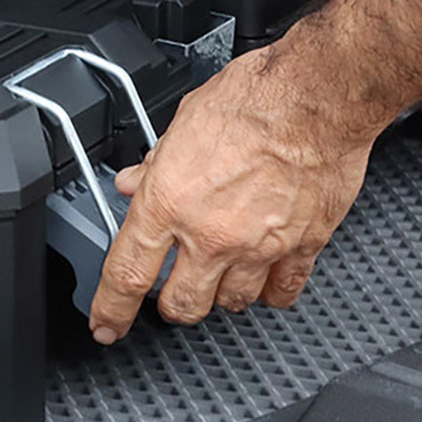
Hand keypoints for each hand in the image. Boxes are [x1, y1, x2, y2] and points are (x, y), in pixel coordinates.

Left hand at [87, 49, 376, 343]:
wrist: (315, 97)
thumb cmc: (253, 98)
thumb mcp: (182, 122)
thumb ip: (155, 163)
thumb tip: (132, 182)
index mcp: (169, 200)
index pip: (127, 272)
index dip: (111, 309)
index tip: (106, 325)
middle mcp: (211, 233)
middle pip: (181, 304)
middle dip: (171, 304)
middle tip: (173, 288)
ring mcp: (258, 247)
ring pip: (230, 304)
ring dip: (221, 294)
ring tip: (220, 271)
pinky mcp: (302, 248)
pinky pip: (281, 293)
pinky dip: (270, 291)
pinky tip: (265, 277)